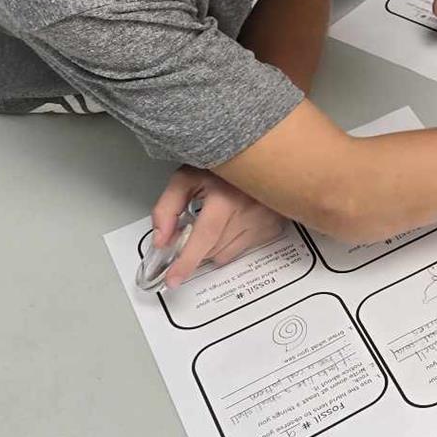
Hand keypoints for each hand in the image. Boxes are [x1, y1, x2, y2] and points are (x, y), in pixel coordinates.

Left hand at [149, 166, 287, 288]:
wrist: (260, 156)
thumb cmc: (222, 166)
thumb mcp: (186, 177)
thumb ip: (166, 208)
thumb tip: (161, 240)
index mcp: (226, 197)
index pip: (204, 238)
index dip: (186, 262)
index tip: (173, 279)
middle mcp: (249, 211)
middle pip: (211, 250)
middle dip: (195, 246)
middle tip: (193, 227)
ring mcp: (264, 221)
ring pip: (227, 254)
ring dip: (214, 245)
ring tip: (217, 218)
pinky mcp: (274, 226)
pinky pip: (244, 248)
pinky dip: (232, 241)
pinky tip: (233, 220)